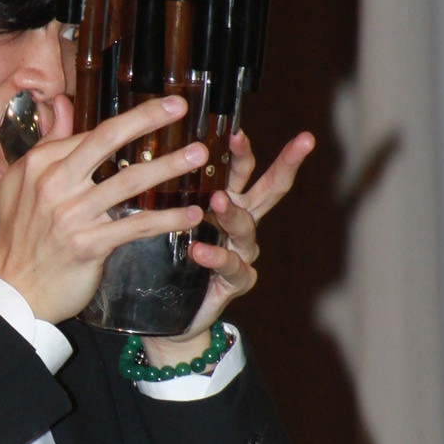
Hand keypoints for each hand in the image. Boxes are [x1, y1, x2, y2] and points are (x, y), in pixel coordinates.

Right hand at [0, 96, 211, 325]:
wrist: (14, 290)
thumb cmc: (21, 236)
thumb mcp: (20, 183)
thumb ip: (48, 144)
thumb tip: (64, 105)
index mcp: (39, 164)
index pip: (91, 133)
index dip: (130, 118)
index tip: (161, 108)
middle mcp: (53, 183)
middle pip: (107, 140)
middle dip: (147, 120)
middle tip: (179, 108)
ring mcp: (71, 214)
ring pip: (129, 181)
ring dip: (169, 166)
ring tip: (199, 155)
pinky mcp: (88, 244)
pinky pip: (136, 225)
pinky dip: (167, 219)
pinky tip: (192, 214)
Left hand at [139, 126, 314, 364]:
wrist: (169, 315)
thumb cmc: (167, 258)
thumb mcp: (167, 218)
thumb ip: (165, 191)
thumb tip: (140, 151)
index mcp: (228, 202)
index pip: (243, 169)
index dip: (242, 149)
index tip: (236, 128)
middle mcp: (241, 225)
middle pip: (271, 189)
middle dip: (288, 163)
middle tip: (303, 141)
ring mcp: (242, 253)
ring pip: (247, 228)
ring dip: (234, 213)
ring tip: (218, 201)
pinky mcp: (235, 282)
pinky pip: (232, 267)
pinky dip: (216, 257)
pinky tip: (200, 250)